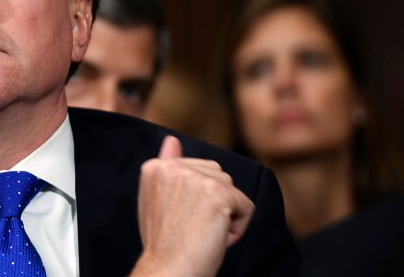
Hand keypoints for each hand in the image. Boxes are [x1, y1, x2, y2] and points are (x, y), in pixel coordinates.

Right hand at [131, 135, 254, 276]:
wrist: (168, 271)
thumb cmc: (164, 244)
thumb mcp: (157, 199)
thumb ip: (167, 167)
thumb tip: (172, 139)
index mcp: (156, 167)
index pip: (196, 169)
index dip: (194, 200)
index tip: (179, 219)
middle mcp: (173, 167)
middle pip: (217, 175)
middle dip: (213, 203)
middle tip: (192, 228)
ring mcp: (195, 178)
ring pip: (232, 190)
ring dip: (226, 215)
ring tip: (202, 233)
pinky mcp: (218, 193)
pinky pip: (246, 207)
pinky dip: (239, 228)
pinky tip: (216, 238)